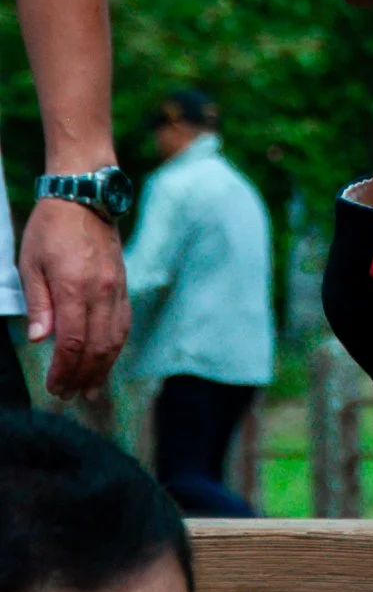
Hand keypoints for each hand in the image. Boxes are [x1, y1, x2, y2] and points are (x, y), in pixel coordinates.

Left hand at [19, 197, 129, 397]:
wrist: (85, 196)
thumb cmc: (51, 228)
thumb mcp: (30, 263)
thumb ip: (38, 304)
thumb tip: (40, 339)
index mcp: (74, 286)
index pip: (73, 341)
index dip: (63, 370)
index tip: (53, 386)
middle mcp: (101, 290)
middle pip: (97, 346)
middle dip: (83, 376)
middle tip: (68, 395)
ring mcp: (117, 288)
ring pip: (115, 338)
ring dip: (103, 368)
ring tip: (89, 388)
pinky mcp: (123, 284)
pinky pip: (123, 323)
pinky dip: (115, 347)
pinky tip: (105, 359)